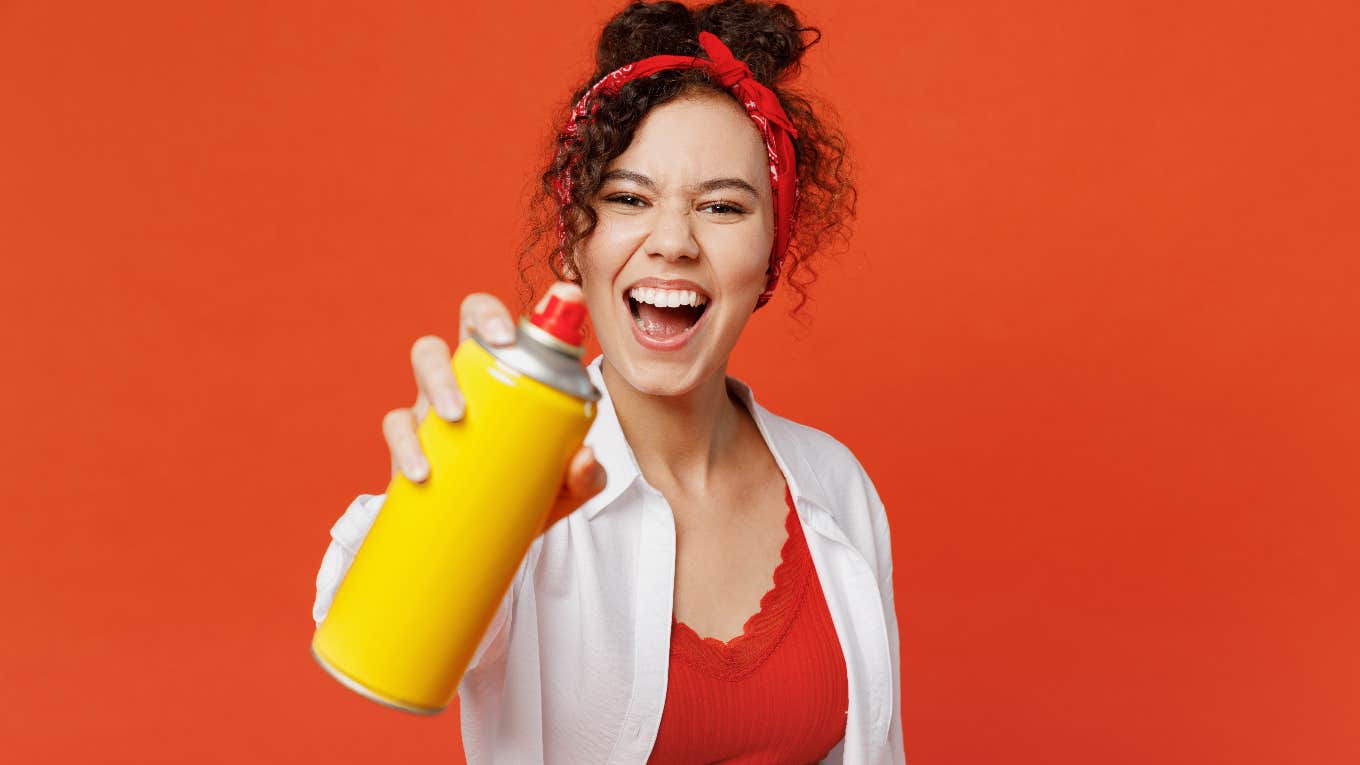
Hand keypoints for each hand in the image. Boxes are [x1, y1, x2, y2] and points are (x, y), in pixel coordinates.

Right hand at [380, 282, 606, 535]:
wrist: (488, 539)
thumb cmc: (529, 494)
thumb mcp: (566, 489)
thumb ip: (586, 475)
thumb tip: (585, 458)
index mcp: (502, 373)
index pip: (501, 324)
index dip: (505, 311)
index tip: (522, 323)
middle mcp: (466, 376)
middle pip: (469, 321)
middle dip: (479, 321)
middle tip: (499, 344)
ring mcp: (433, 404)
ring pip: (426, 359)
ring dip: (440, 380)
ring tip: (456, 416)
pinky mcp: (410, 442)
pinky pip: (398, 426)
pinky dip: (406, 446)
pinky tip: (422, 471)